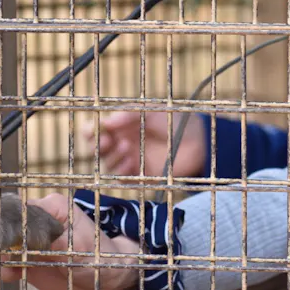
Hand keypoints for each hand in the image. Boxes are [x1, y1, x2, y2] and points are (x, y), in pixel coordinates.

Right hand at [0, 194, 138, 289]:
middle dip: (0, 241)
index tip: (3, 239)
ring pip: (5, 245)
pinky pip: (10, 262)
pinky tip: (10, 276)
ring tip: (6, 269)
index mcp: (51, 207)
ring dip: (1, 256)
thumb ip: (51, 240)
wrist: (105, 280)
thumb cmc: (98, 255)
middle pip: (7, 226)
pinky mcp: (29, 260)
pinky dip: (5, 269)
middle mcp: (37, 221)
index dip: (8, 223)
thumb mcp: (76, 247)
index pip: (19, 209)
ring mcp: (31, 241)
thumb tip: (27, 236)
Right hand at [79, 110, 206, 178]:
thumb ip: (129, 114)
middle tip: (108, 141)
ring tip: (127, 148)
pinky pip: (121, 178)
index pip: (97, 130)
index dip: (92, 131)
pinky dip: (122, 171)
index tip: (95, 130)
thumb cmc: (174, 121)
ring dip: (112, 157)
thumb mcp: (151, 111)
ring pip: (108, 164)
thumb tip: (107, 122)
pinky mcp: (138, 176)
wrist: (197, 141)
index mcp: (121, 126)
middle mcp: (122, 143)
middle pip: (98, 148)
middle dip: (98, 145)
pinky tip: (132, 162)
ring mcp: (130, 160)